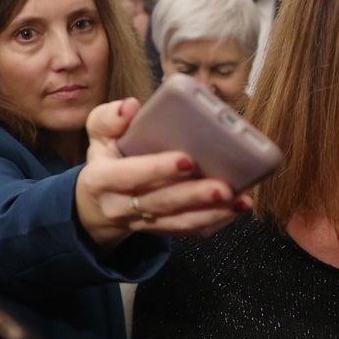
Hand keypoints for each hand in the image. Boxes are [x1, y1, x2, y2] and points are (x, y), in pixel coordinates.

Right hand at [75, 98, 248, 248]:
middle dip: (194, 196)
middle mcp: (120, 206)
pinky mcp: (162, 230)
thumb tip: (129, 107)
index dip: (157, 169)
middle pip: (160, 204)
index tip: (187, 160)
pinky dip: (216, 220)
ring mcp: (142, 223)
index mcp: (102, 179)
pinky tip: (236, 207)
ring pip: (178, 222)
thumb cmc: (109, 157)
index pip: (129, 175)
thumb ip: (108, 118)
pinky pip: (190, 231)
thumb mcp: (99, 134)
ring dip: (212, 213)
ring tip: (239, 200)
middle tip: (224, 187)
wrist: (101, 200)